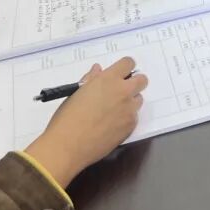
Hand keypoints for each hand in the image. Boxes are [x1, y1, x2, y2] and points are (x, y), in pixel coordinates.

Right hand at [24, 58, 147, 186]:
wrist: (68, 146)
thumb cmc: (67, 117)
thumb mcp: (76, 93)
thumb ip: (92, 79)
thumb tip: (98, 70)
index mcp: (108, 79)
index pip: (128, 63)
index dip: (125, 67)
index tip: (120, 73)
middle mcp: (123, 92)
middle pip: (142, 80)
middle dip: (134, 82)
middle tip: (121, 90)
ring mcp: (129, 110)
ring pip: (139, 99)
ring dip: (130, 101)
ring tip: (113, 110)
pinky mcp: (131, 126)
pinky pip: (134, 117)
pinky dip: (126, 118)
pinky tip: (111, 125)